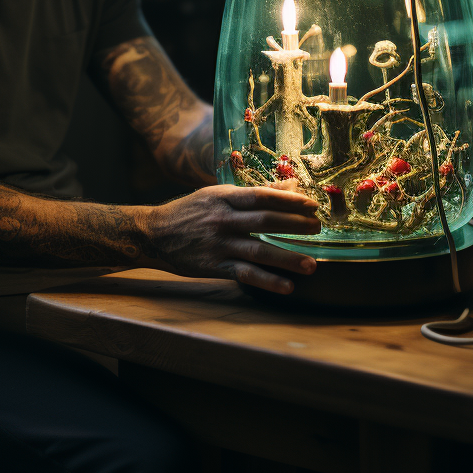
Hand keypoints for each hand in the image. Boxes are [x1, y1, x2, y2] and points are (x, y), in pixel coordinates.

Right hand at [140, 185, 320, 294]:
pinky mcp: (214, 266)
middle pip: (264, 221)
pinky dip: (267, 281)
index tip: (312, 205)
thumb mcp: (218, 195)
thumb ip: (254, 193)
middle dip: (294, 225)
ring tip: (311, 265)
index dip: (289, 200)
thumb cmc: (191, 211)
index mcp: (224, 198)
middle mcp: (222, 220)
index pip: (262, 197)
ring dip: (287, 258)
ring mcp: (218, 245)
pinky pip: (245, 274)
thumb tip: (290, 186)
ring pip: (258, 251)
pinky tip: (287, 286)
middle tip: (318, 228)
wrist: (155, 233)